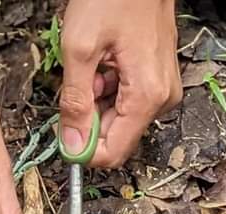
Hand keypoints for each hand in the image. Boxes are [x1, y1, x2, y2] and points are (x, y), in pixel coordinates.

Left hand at [59, 0, 181, 166]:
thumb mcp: (79, 49)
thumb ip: (74, 102)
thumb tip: (71, 144)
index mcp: (147, 95)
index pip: (113, 153)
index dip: (83, 151)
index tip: (62, 135)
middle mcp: (162, 98)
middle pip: (117, 138)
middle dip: (89, 122)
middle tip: (76, 87)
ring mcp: (162, 88)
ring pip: (120, 120)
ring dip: (97, 104)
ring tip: (91, 68)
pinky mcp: (157, 79)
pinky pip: (128, 102)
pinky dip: (108, 91)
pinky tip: (102, 65)